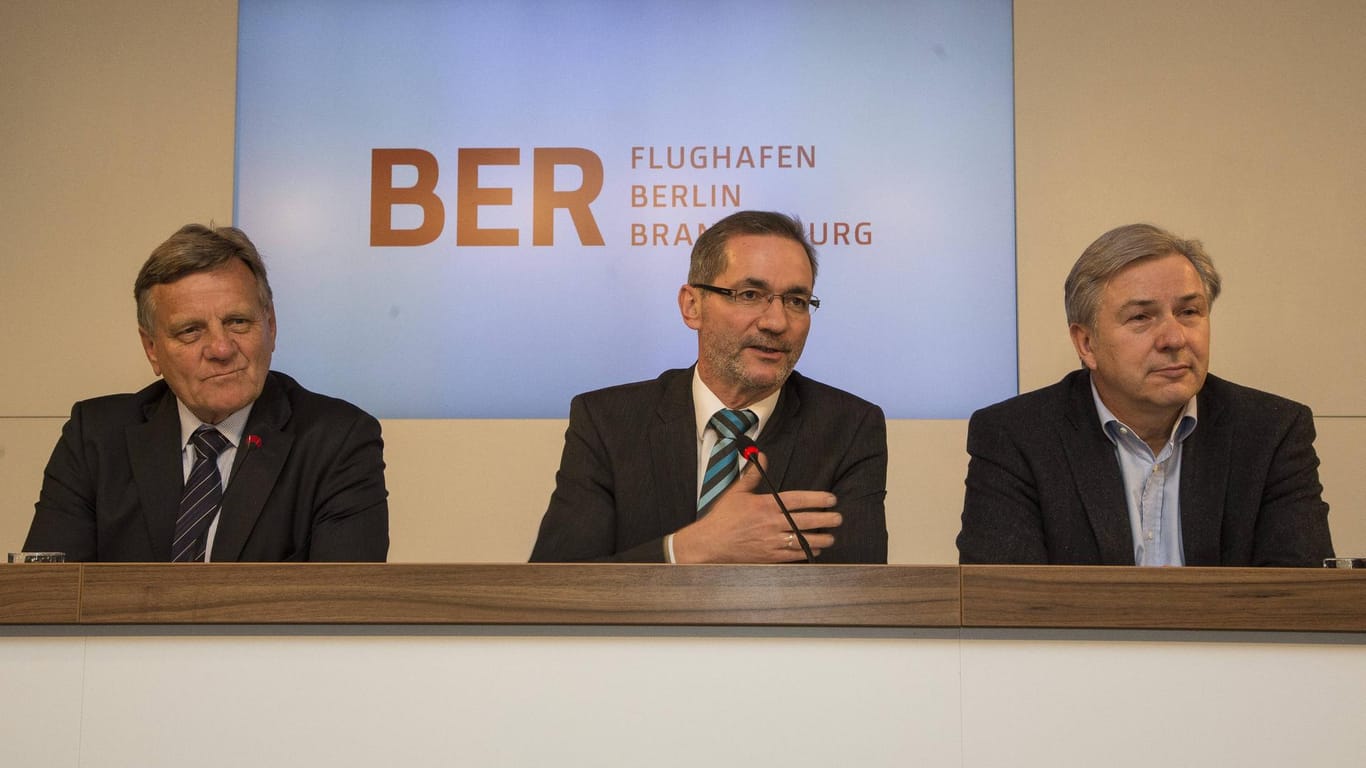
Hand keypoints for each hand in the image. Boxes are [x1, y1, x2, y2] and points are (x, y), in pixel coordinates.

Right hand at [671, 450, 841, 562]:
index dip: (817, 499)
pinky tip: (814, 550)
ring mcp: (771, 542)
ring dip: (820, 539)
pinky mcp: (769, 556)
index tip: (831, 499)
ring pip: (802, 540)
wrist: (710, 543)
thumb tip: (762, 457)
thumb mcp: (737, 492)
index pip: (798, 500)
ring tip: (831, 537)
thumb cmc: (723, 517)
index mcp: (765, 505)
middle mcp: (771, 523)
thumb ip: (753, 475)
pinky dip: (805, 553)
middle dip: (825, 520)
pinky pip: (792, 555)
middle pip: (805, 521)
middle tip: (838, 518)